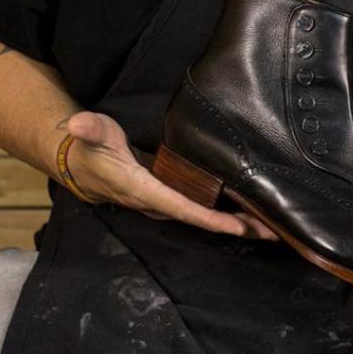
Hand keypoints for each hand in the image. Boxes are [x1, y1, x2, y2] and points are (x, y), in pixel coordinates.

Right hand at [57, 110, 279, 241]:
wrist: (80, 166)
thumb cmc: (91, 147)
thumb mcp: (92, 133)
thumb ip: (90, 128)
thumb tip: (79, 122)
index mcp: (142, 190)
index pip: (181, 208)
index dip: (210, 219)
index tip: (239, 227)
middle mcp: (156, 203)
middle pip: (200, 220)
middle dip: (235, 227)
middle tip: (273, 231)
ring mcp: (164, 202)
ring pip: (203, 217)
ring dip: (235, 223)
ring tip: (270, 226)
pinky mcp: (169, 196)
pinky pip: (199, 209)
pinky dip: (223, 212)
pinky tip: (246, 210)